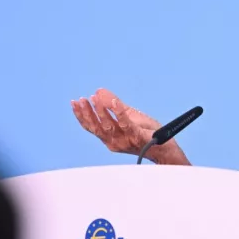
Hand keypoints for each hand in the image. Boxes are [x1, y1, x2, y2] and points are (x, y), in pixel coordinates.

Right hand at [71, 89, 189, 164]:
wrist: (164, 146)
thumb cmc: (146, 132)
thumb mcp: (128, 115)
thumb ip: (113, 104)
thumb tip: (98, 91)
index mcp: (109, 137)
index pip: (91, 127)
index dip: (81, 115)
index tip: (74, 103)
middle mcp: (114, 142)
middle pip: (96, 128)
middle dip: (87, 113)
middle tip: (82, 99)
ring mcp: (125, 141)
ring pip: (108, 127)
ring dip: (101, 112)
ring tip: (95, 99)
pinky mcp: (137, 137)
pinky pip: (126, 124)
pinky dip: (119, 112)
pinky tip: (115, 102)